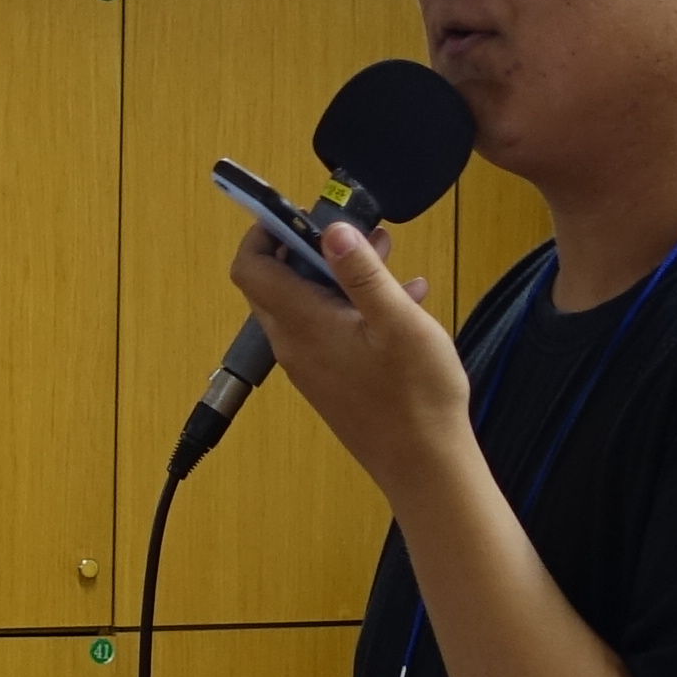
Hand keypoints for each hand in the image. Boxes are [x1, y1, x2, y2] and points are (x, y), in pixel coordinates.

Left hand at [223, 214, 470, 505]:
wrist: (424, 466)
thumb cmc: (417, 398)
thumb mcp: (398, 322)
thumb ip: (362, 273)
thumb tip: (333, 230)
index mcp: (303, 325)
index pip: (251, 267)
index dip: (264, 231)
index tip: (300, 210)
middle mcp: (296, 345)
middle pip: (278, 281)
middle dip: (313, 247)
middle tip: (357, 233)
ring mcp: (311, 365)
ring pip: (308, 303)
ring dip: (339, 275)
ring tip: (386, 259)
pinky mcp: (331, 379)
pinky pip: (328, 328)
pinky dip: (353, 306)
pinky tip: (403, 300)